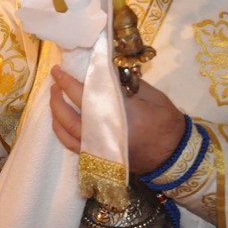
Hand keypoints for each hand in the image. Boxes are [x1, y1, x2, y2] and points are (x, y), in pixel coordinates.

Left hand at [49, 66, 186, 173]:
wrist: (174, 155)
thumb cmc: (166, 123)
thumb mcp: (152, 96)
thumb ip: (126, 83)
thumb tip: (103, 69)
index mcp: (121, 116)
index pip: (85, 97)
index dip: (68, 82)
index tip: (58, 71)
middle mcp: (106, 135)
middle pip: (71, 116)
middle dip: (58, 97)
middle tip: (53, 81)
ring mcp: (100, 149)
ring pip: (67, 132)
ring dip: (56, 112)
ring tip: (54, 96)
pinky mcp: (100, 158)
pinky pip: (72, 145)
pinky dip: (61, 132)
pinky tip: (58, 120)